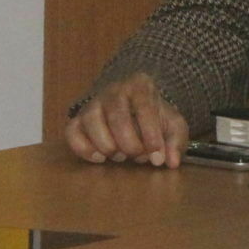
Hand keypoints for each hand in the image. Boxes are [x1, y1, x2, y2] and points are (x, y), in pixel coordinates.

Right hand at [64, 73, 187, 167]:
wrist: (133, 105)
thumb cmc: (154, 116)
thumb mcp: (173, 124)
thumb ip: (177, 141)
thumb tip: (171, 162)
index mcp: (140, 86)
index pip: (144, 106)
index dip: (150, 133)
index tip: (157, 155)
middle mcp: (113, 90)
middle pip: (117, 118)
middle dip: (130, 144)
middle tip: (138, 156)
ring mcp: (93, 104)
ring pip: (92, 123)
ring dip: (108, 146)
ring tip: (121, 156)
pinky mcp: (77, 119)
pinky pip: (72, 132)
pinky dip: (84, 149)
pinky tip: (101, 158)